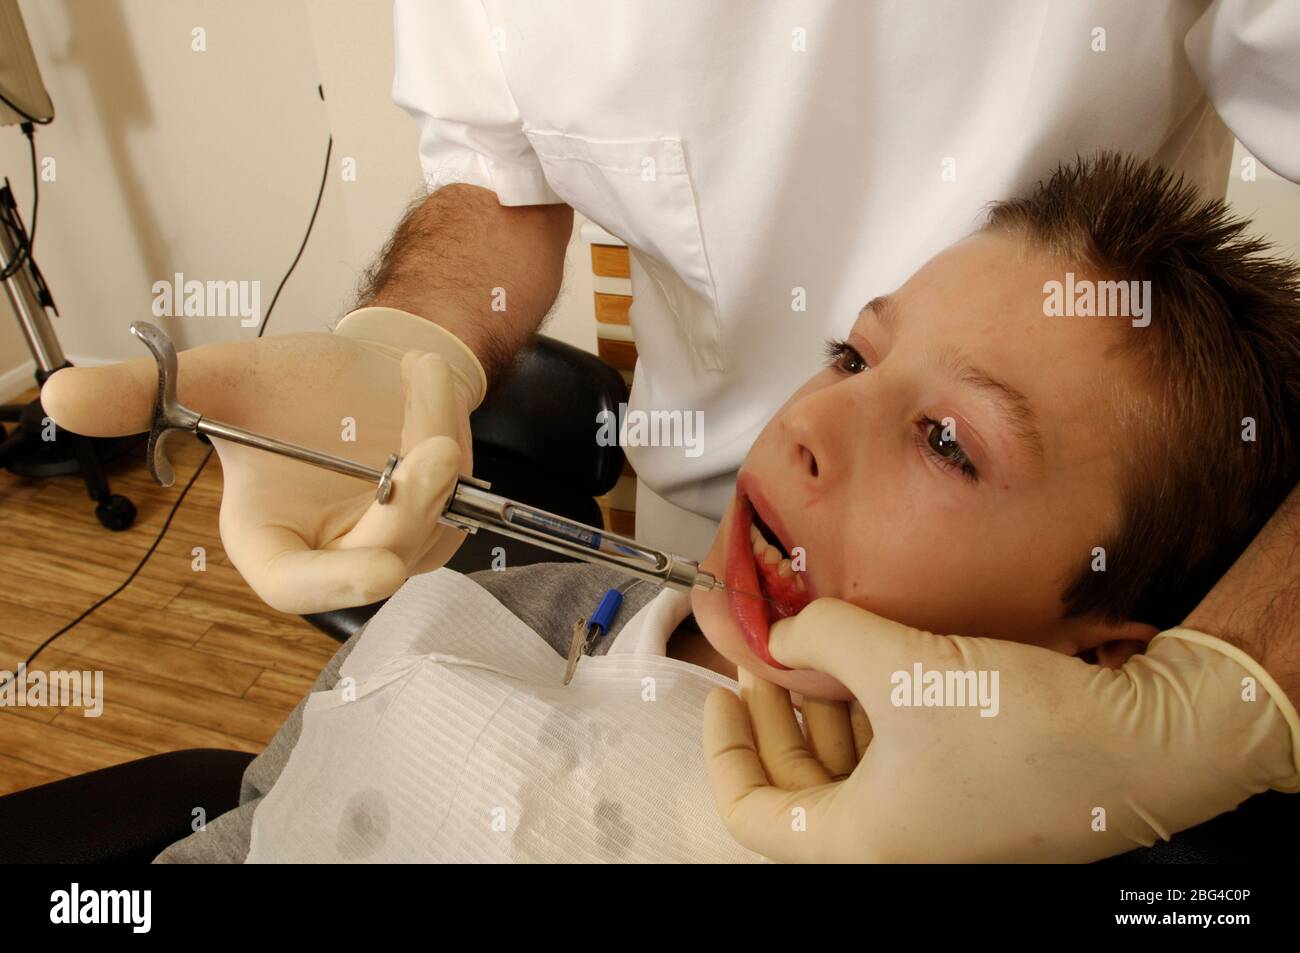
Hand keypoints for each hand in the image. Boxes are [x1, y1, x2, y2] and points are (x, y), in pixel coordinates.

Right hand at [41, 308, 486, 613]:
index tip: (384, 567)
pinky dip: (452, 435)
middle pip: (384, 557)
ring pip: (433, 521)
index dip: (338, 586)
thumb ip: (146, 394)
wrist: (360, 368)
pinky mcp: (440, 522)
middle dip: (414, 502)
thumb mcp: (222, 381)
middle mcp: (334, 554)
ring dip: (437, 448)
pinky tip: (425, 389)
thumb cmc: (290, 387)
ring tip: (416, 375)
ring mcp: (395, 542)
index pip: (299, 589)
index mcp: (272, 543)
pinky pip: (461, 494)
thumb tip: (58, 395)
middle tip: (434, 446)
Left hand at [704, 598, 1299, 861]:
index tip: (722, 688)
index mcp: (857, 842)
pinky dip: (871, 714)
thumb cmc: (1027, 730)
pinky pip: (891, 761)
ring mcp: (929, 827)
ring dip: (824, 707)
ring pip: (846, 770)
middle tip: (767, 653)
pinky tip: (873, 662)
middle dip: (775, 714)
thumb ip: (824, 636)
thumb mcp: (902, 666)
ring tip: (817, 645)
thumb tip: (787, 627)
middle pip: (797, 785)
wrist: (1148, 745)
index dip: (724, 746)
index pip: (750, 812)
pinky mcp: (963, 799)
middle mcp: (890, 846)